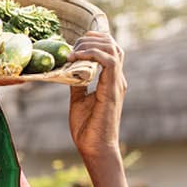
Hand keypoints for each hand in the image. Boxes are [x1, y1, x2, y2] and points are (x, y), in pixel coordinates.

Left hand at [68, 31, 126, 161]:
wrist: (94, 148)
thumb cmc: (87, 128)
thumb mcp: (78, 100)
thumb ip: (77, 84)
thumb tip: (70, 71)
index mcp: (110, 81)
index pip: (110, 50)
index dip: (95, 40)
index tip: (74, 43)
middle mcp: (116, 79)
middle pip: (113, 45)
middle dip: (92, 38)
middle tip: (72, 46)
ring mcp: (116, 84)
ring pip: (113, 49)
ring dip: (91, 45)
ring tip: (73, 52)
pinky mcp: (112, 90)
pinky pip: (109, 62)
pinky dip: (93, 55)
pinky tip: (76, 58)